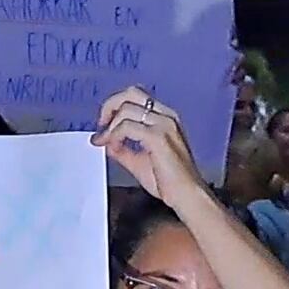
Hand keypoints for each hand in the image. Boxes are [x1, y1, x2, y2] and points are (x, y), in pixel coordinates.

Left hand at [92, 87, 203, 204]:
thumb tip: (106, 142)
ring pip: (126, 109)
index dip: (115, 106)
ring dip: (110, 126)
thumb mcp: (139, 161)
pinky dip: (115, 135)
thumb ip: (123, 149)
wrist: (187, 196)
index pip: (136, 96)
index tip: (104, 125)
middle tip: (101, 126)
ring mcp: (164, 124)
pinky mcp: (158, 137)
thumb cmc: (171, 182)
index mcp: (165, 118)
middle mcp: (166, 116)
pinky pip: (127, 126)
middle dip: (110, 106)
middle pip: (131, 92)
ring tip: (107, 142)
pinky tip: (114, 147)